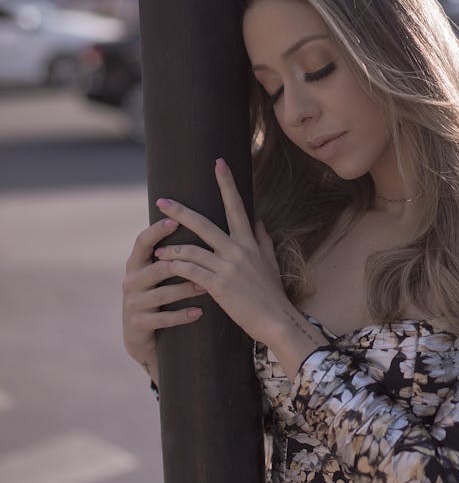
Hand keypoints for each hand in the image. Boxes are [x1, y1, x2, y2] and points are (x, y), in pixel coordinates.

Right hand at [122, 216, 206, 374]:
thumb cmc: (156, 295)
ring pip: (163, 294)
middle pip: (157, 268)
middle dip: (182, 264)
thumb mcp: (155, 274)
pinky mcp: (138, 324)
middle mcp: (131, 281)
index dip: (157, 230)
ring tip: (206, 287)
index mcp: (135, 264)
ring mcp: (133, 303)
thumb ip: (168, 254)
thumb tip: (193, 222)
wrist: (140, 335)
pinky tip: (199, 312)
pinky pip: (163, 319)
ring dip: (186, 290)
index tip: (176, 220)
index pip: (142, 242)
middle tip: (206, 261)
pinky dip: (182, 315)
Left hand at [153, 158, 288, 344]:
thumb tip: (257, 218)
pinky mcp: (218, 286)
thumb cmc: (272, 294)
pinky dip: (176, 266)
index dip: (227, 183)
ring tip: (157, 249)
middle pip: (204, 223)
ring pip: (191, 250)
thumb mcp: (269, 262)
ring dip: (172, 248)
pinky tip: (165, 265)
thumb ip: (262, 238)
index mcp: (249, 242)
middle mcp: (237, 250)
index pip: (236, 205)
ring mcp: (227, 267)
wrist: (276, 320)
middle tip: (161, 201)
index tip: (218, 162)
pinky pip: (190, 271)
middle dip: (180, 211)